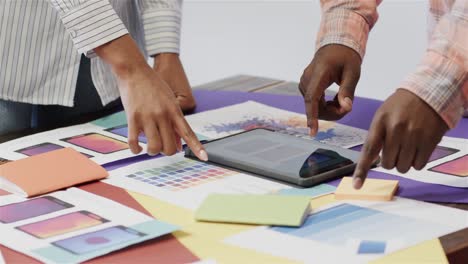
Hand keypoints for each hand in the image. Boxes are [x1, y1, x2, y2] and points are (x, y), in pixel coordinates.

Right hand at [94, 35, 206, 159]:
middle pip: (170, 147)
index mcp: (175, 111)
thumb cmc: (153, 85)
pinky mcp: (133, 118)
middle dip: (167, 151)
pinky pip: (134, 142)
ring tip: (150, 147)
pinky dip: (136, 149)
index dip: (197, 147)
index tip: (204, 158)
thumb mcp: (169, 100)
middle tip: (162, 146)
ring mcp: (148, 117)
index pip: (188, 133)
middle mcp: (163, 115)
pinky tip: (137, 148)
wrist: (134, 70)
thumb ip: (174, 121)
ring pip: (154, 147)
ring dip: (152, 151)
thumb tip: (178, 144)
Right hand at [299, 44, 360, 135]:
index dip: (312, 116)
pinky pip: (314, 104)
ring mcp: (304, 84)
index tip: (312, 131)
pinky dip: (325, 106)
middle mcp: (307, 80)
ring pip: (315, 107)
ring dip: (330, 110)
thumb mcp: (353, 72)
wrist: (335, 47)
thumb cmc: (346, 57)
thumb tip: (346, 108)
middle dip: (332, 113)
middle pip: (316, 107)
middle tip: (348, 107)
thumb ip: (348, 91)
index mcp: (318, 74)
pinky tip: (335, 100)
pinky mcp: (305, 87)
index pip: (312, 99)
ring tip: (342, 100)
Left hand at [352, 89, 448, 188]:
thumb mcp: (382, 115)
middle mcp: (396, 130)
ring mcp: (414, 136)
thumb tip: (373, 161)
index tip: (356, 186)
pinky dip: (417, 161)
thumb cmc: (401, 106)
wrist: (429, 92)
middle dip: (390, 160)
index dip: (362, 170)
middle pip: (388, 164)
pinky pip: (419, 165)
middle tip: (396, 147)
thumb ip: (377, 136)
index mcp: (380, 122)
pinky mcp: (430, 141)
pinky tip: (418, 148)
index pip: (369, 150)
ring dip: (404, 162)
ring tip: (407, 146)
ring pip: (403, 167)